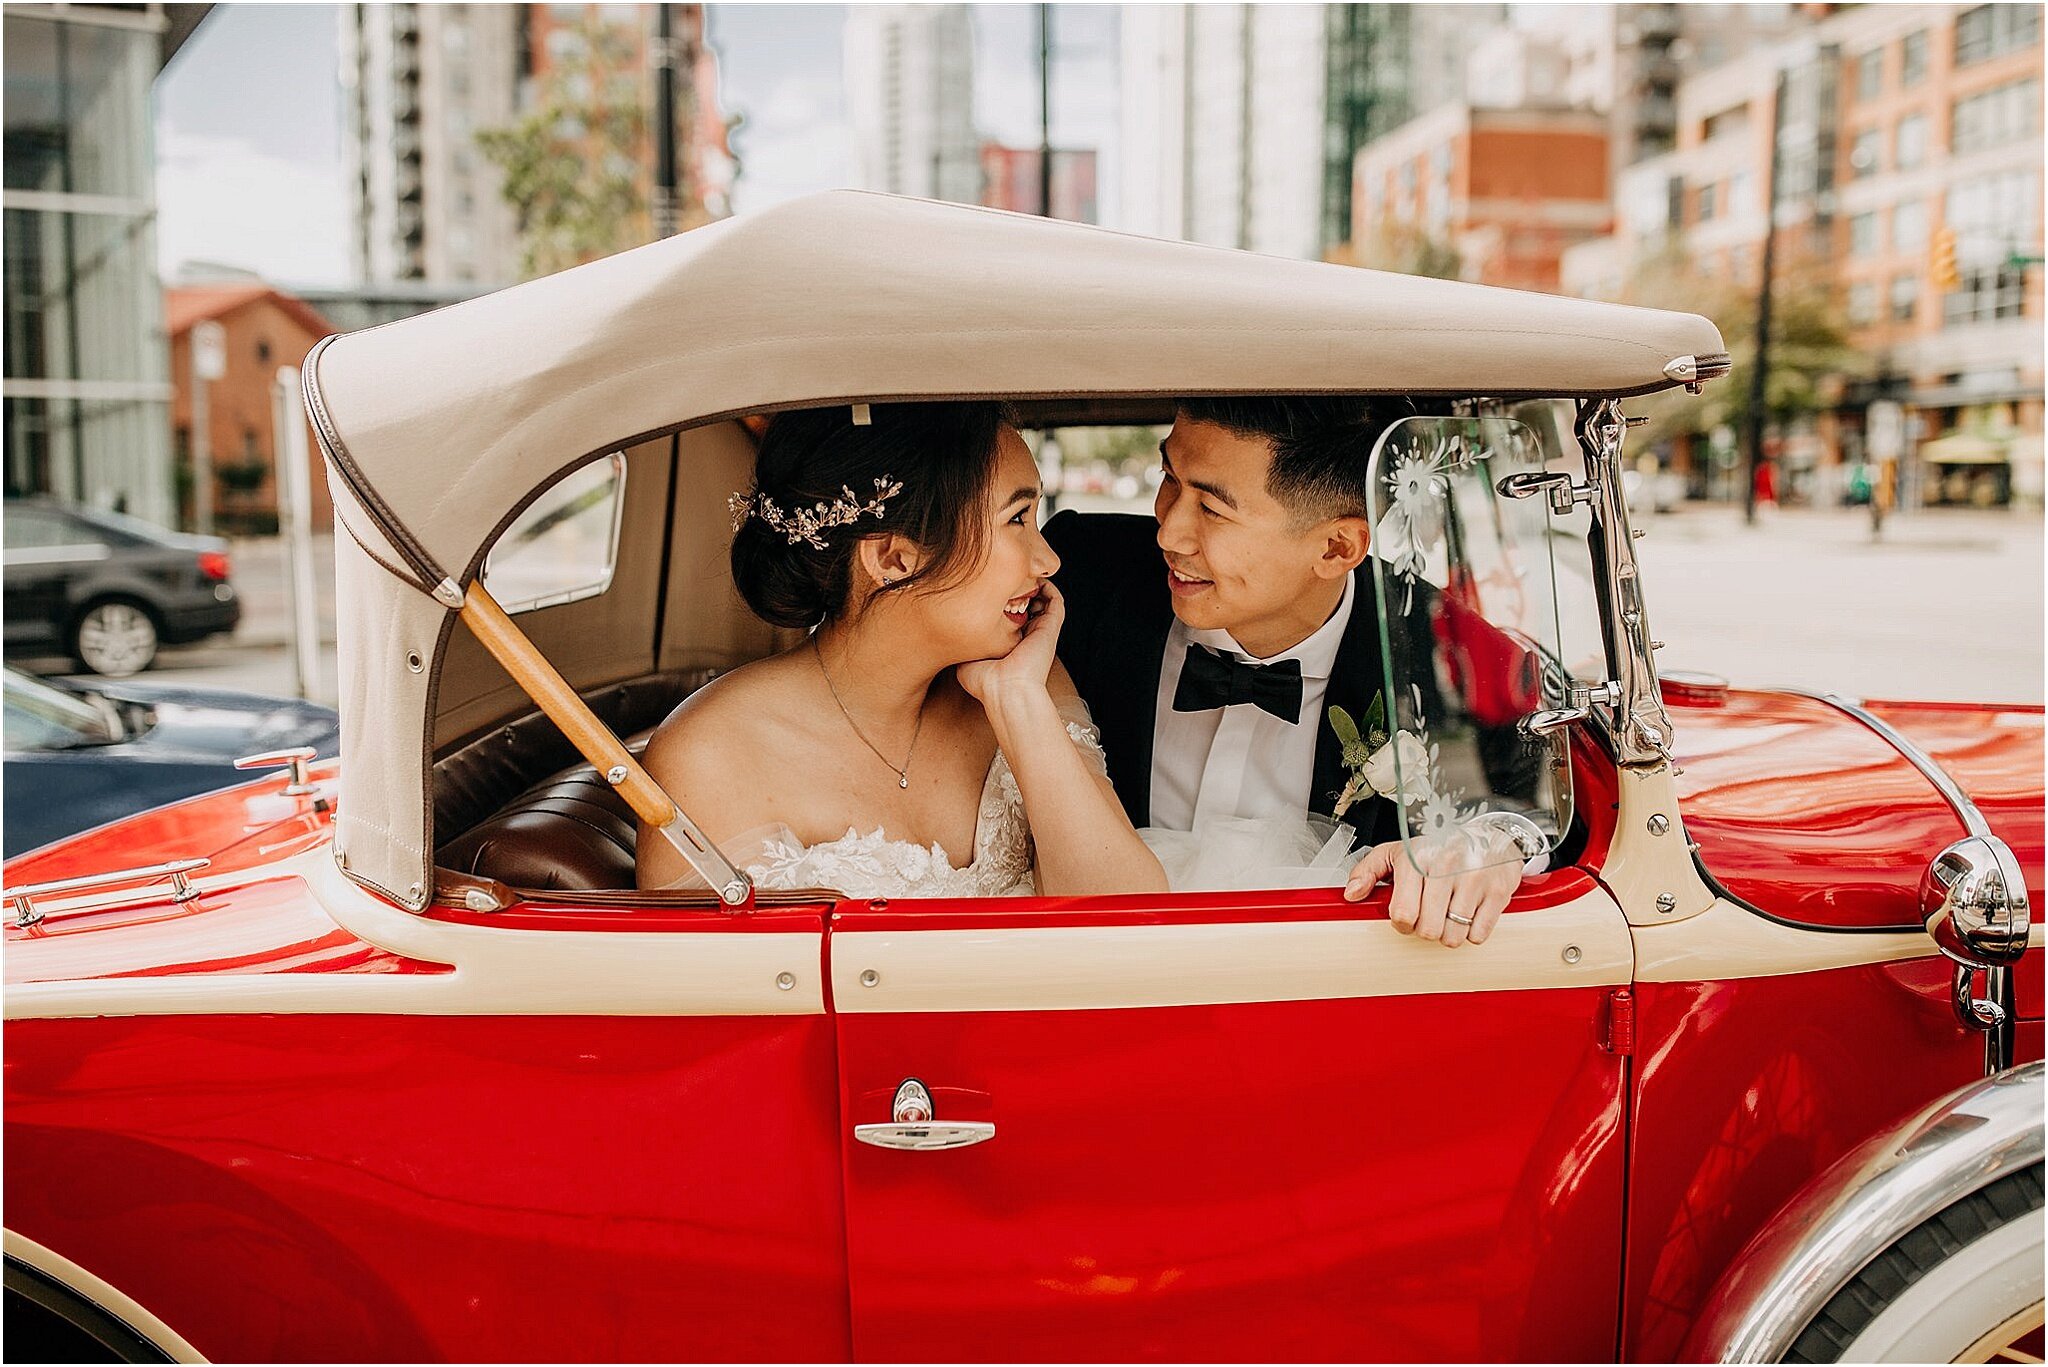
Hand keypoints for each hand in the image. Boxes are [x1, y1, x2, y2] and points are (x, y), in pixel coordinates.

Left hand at [957, 581, 1063, 708]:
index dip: (1002, 601)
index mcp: (1011, 644)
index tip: (987, 590)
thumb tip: (950, 634)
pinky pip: (1056, 600)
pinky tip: (1032, 578)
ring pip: (1044, 601)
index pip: (1011, 617)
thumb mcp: (965, 662)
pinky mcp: (1051, 627)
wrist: (1006, 690)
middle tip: (1003, 579)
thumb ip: (962, 646)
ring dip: (1033, 586)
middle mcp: (1028, 636)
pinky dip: (1047, 587)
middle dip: (1018, 590)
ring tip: (1018, 575)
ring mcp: (1041, 631)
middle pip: (1028, 606)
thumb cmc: (985, 683)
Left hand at [1343, 840, 1520, 948]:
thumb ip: (1368, 870)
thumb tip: (1351, 894)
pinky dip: (1472, 932)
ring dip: (1449, 933)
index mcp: (1417, 858)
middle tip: (1430, 914)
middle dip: (1426, 929)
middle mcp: (1446, 866)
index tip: (1407, 916)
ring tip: (1449, 913)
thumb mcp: (1397, 851)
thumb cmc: (1438, 847)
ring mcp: (1474, 879)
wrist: (1489, 833)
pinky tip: (1469, 912)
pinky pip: (1479, 935)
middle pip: (1429, 930)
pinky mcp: (1497, 891)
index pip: (1403, 913)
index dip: (1402, 923)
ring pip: (1454, 937)